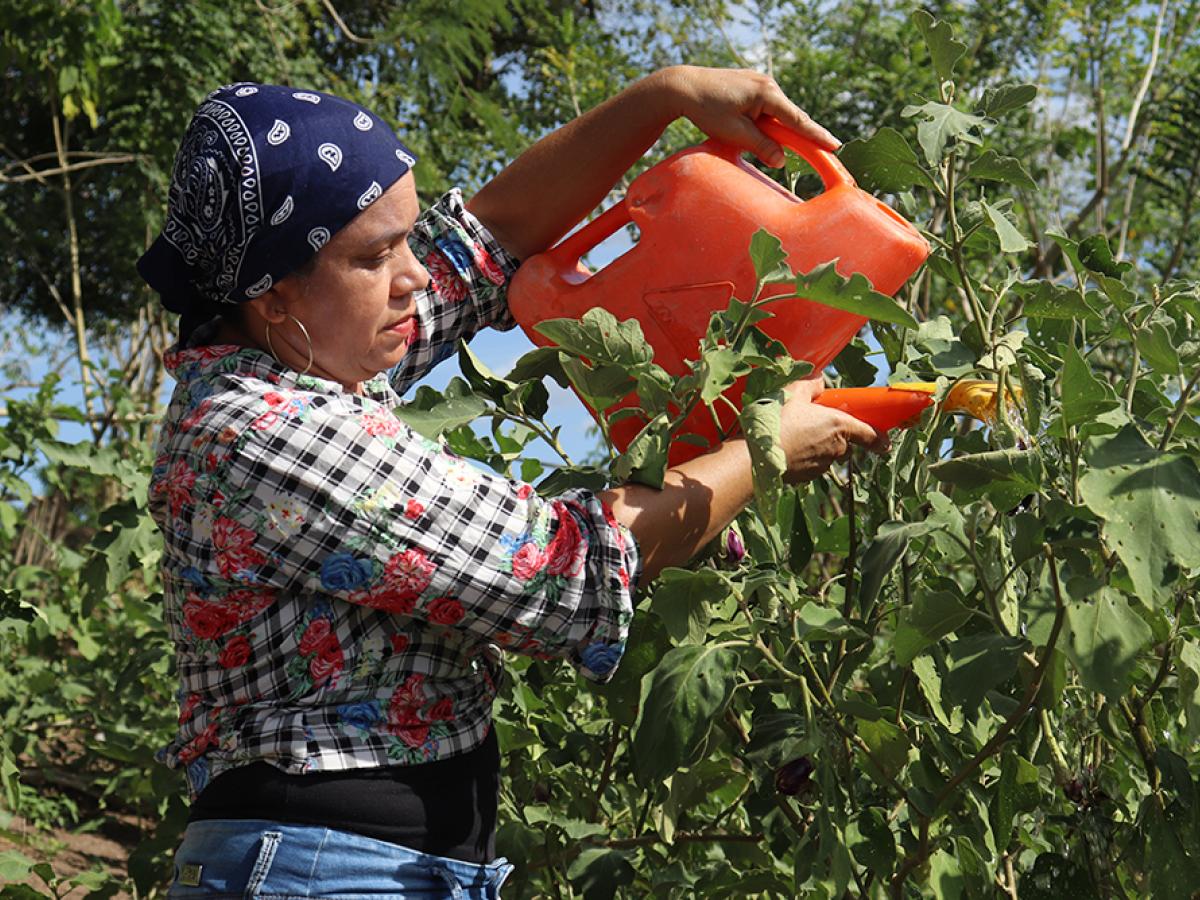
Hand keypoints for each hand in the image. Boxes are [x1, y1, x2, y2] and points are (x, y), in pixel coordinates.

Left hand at [656, 65, 840, 165]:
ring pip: (778, 113)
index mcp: (766, 94)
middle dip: (804, 135)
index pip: (797, 120)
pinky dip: (770, 122)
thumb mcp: (735, 133)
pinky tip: (763, 131)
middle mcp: (768, 84)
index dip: (816, 135)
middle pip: (791, 116)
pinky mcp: (752, 86)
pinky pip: (768, 108)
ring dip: (780, 130)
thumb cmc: (707, 109)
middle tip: (826, 150)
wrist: (684, 86)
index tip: (835, 145)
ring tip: (779, 144)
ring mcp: (760, 82)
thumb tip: (782, 161)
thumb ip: (761, 146)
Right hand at [778, 376, 886, 482]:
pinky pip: (812, 467)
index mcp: (839, 424)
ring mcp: (822, 465)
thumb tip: (819, 381)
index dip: (879, 438)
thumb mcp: (792, 393)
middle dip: (836, 438)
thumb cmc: (776, 420)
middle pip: (845, 445)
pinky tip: (786, 450)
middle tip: (814, 426)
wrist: (756, 455)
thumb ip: (810, 385)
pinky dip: (804, 459)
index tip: (884, 443)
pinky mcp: (807, 478)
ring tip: (795, 438)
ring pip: (828, 456)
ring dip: (818, 449)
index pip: (869, 434)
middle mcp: (836, 447)